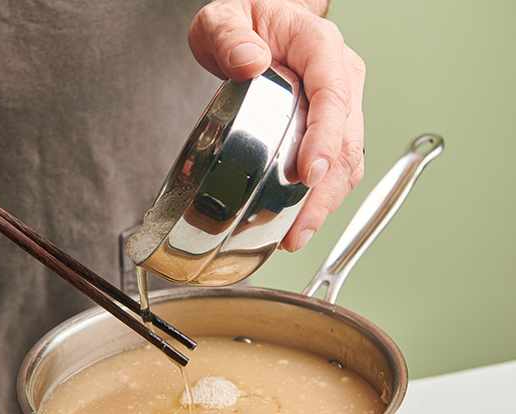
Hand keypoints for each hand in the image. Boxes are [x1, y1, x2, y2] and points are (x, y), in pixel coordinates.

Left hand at [189, 0, 365, 249]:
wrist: (256, 22)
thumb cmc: (244, 20)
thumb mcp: (222, 18)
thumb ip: (229, 36)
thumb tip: (250, 61)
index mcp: (317, 45)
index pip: (332, 92)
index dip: (326, 136)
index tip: (310, 171)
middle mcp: (340, 74)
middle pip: (347, 136)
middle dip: (326, 188)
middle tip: (299, 227)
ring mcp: (341, 102)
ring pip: (349, 157)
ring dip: (328, 202)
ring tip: (298, 236)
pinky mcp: (332, 126)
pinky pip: (338, 165)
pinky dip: (324, 197)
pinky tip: (300, 223)